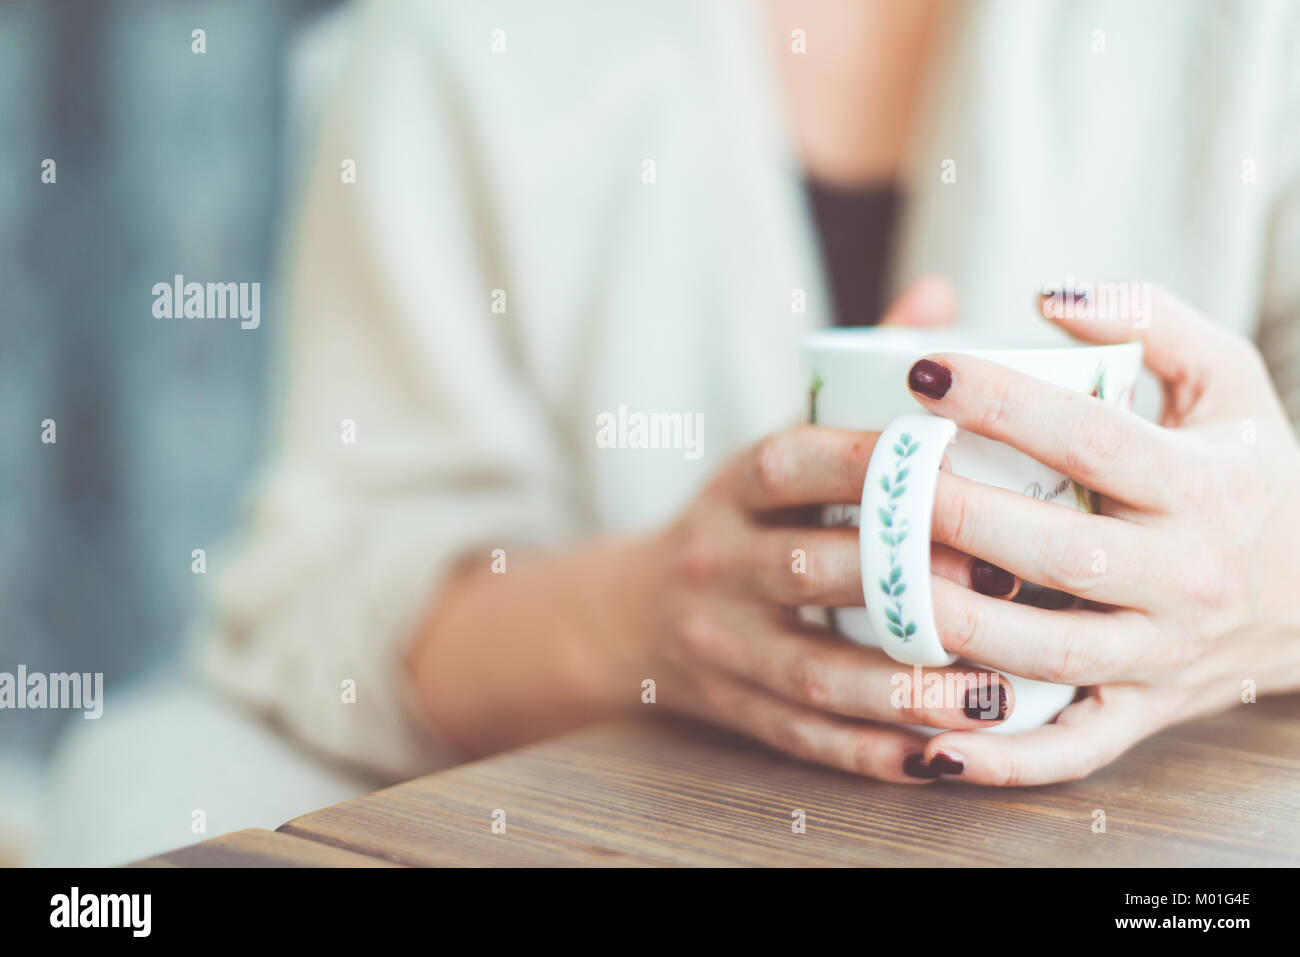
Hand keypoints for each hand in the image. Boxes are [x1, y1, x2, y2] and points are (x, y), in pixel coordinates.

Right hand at [628, 279, 1022, 781]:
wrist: (632, 615)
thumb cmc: (741, 520)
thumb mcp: (774, 449)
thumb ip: (852, 381)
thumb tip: (940, 295)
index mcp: (730, 487)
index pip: (791, 461)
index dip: (869, 459)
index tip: (958, 458)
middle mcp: (714, 560)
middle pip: (809, 568)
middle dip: (908, 577)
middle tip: (1009, 581)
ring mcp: (718, 640)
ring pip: (811, 668)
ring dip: (903, 683)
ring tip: (995, 696)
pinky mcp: (731, 706)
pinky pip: (802, 736)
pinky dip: (868, 751)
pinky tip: (936, 759)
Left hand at [901, 284, 1299, 784]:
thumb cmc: (1251, 470)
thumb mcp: (1228, 381)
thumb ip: (1153, 320)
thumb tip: (1050, 296)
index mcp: (1201, 484)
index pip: (1090, 437)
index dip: (1002, 400)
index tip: (925, 367)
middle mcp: (1184, 573)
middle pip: (1055, 549)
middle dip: (953, 515)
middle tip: (873, 480)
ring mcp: (1162, 653)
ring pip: (1048, 650)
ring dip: (954, 626)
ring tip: (872, 587)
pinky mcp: (1146, 711)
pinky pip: (1073, 749)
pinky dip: (1004, 759)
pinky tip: (928, 745)